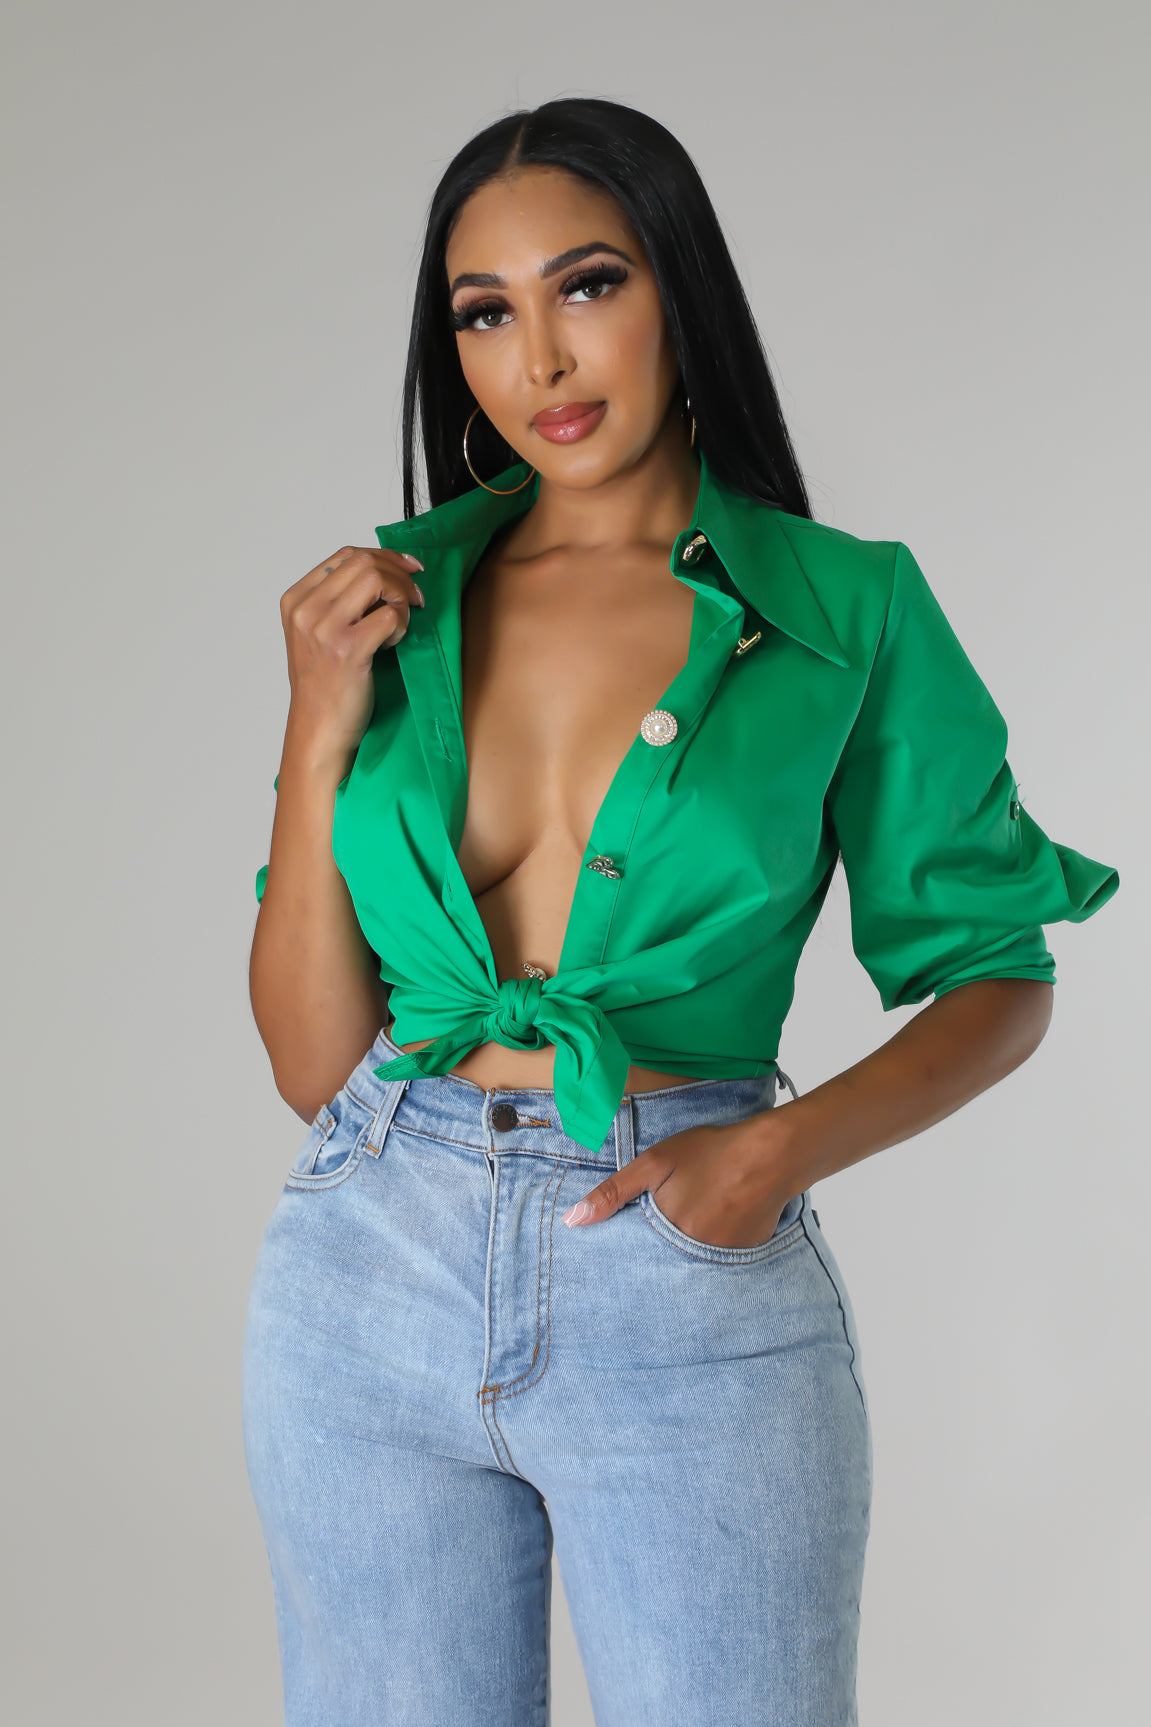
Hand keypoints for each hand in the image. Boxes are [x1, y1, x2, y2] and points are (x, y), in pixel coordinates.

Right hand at [279, 545, 426, 771]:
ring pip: (376, 580)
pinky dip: (401, 625)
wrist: (319, 730)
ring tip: (403, 621)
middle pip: (364, 562)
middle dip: (399, 574)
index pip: (346, 555)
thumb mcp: (316, 634)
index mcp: (296, 600)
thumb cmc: (325, 685)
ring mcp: (324, 629)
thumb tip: (381, 570)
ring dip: (401, 595)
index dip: (383, 557)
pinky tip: (394, 643)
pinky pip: (389, 616)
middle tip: (415, 597)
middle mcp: (306, 610)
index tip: (407, 568)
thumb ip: (337, 601)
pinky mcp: (347, 650)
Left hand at [561, 1115, 796, 1248]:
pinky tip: (723, 1215)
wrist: (771, 1154)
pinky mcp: (744, 1255)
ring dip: (690, 1239)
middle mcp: (694, 1254)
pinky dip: (716, 1240)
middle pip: (665, 1256)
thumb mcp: (655, 1163)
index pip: (638, 1252)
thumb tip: (573, 1221)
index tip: (630, 1237)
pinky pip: (719, 1255)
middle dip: (663, 1241)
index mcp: (668, 1233)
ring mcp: (721, 1258)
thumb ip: (614, 1193)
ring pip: (692, 1256)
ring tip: (702, 1211)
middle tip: (679, 1211)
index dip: (634, 1242)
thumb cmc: (711, 1152)